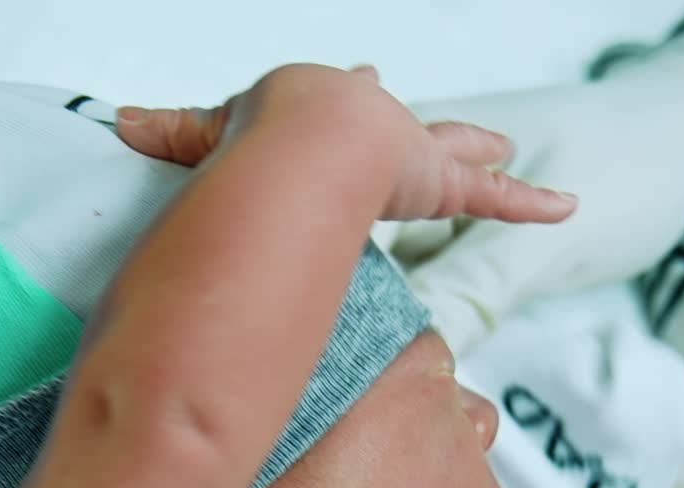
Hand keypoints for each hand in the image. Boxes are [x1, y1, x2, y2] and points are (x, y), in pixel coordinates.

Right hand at [116, 63, 577, 225]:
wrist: (304, 133)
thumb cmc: (259, 133)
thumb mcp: (210, 134)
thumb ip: (173, 135)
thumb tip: (115, 126)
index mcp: (330, 119)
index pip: (349, 105)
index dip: (355, 98)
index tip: (365, 85)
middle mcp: (380, 129)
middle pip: (414, 127)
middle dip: (431, 127)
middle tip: (457, 126)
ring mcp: (416, 153)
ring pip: (460, 153)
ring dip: (483, 152)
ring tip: (511, 149)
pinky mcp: (442, 180)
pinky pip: (495, 197)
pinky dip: (528, 202)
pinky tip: (567, 205)